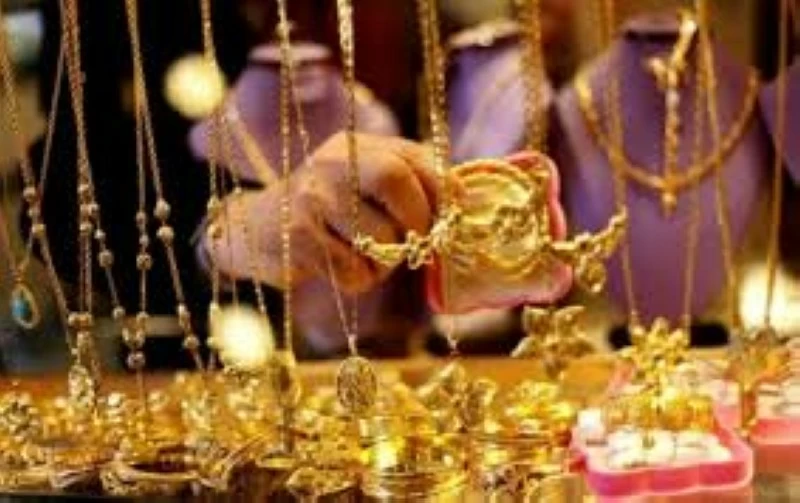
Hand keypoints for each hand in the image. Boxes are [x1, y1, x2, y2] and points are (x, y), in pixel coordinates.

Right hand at [211, 132, 437, 293]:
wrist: (254, 230)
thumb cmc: (327, 213)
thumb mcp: (361, 184)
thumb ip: (408, 182)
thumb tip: (463, 197)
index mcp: (357, 147)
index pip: (415, 158)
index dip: (442, 192)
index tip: (448, 218)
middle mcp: (333, 163)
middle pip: (397, 182)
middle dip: (418, 222)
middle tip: (415, 244)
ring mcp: (313, 197)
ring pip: (381, 239)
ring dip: (385, 262)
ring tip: (364, 256)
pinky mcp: (298, 236)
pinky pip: (353, 270)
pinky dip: (358, 279)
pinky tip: (338, 267)